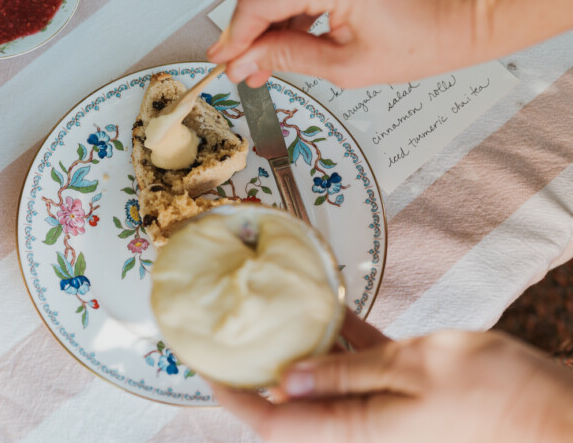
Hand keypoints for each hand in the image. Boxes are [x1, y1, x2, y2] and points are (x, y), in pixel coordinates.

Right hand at [207, 0, 496, 87]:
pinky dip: (293, 7)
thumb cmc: (429, 37)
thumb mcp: (348, 64)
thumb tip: (245, 61)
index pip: (256, 1)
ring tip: (266, 63)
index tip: (223, 64)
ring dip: (270, 22)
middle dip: (249, 32)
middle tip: (243, 70)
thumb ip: (287, 57)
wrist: (480, 5)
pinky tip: (291, 39)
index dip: (234, 36)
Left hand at [213, 312, 572, 442]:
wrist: (557, 414)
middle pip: (290, 404)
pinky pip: (357, 367)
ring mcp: (383, 411)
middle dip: (256, 371)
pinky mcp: (405, 392)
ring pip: (321, 381)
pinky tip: (325, 308)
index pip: (272, 421)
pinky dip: (338, 341)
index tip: (202, 366)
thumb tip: (285, 381)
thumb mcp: (414, 369)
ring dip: (296, 350)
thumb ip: (347, 375)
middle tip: (229, 333)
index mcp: (355, 431)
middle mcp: (362, 428)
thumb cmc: (494, 395)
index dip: (232, 397)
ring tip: (266, 313)